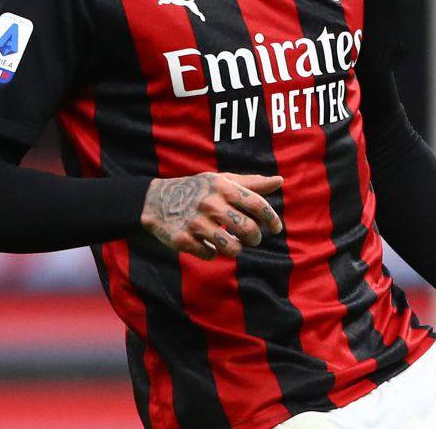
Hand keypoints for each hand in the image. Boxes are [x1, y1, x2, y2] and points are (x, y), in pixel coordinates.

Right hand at [141, 172, 283, 259]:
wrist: (155, 200)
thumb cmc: (197, 189)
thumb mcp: (222, 181)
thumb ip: (251, 184)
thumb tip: (280, 181)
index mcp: (223, 187)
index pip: (257, 204)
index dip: (271, 219)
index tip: (276, 229)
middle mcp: (210, 203)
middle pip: (247, 229)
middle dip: (255, 238)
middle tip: (252, 239)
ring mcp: (195, 222)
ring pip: (231, 247)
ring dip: (236, 249)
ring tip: (234, 244)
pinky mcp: (182, 239)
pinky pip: (210, 254)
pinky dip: (212, 253)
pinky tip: (208, 245)